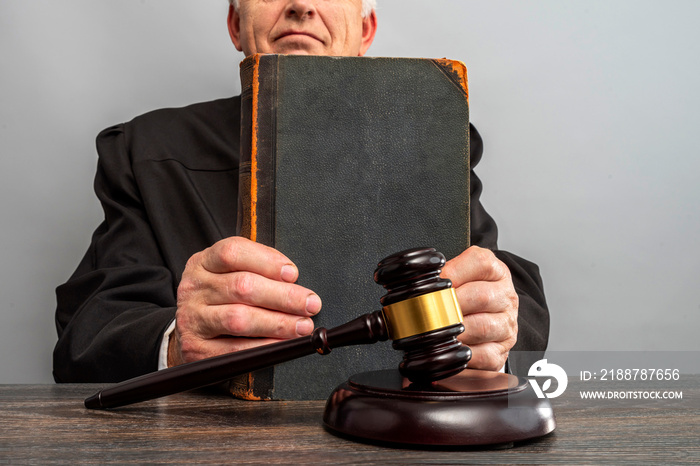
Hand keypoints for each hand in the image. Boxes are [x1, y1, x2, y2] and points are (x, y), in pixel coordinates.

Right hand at [168, 236, 320, 366]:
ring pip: (239, 318)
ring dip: (277, 323)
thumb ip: (257, 270)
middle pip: (242, 286)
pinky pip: (235, 349)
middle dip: (283, 296)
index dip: (267, 261)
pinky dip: (264, 346)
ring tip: (302, 325)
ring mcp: (193, 318)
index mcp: (203, 262)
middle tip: (310, 304)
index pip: (232, 252)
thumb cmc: (222, 297)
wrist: (192, 331)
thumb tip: (292, 278)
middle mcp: (194, 288)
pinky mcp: (197, 349)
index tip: (293, 273)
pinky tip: (283, 344)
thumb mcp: (230, 273)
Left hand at [441, 246, 517, 370]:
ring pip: (482, 327)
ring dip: (455, 331)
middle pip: (481, 296)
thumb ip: (444, 275)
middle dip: (450, 305)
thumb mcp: (459, 275)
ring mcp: (506, 325)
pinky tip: (450, 350)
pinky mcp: (501, 350)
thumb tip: (419, 282)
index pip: (480, 263)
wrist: (488, 317)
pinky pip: (484, 355)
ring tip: (436, 331)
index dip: (453, 272)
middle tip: (429, 311)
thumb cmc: (468, 294)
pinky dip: (463, 355)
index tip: (433, 283)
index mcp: (496, 272)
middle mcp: (506, 297)